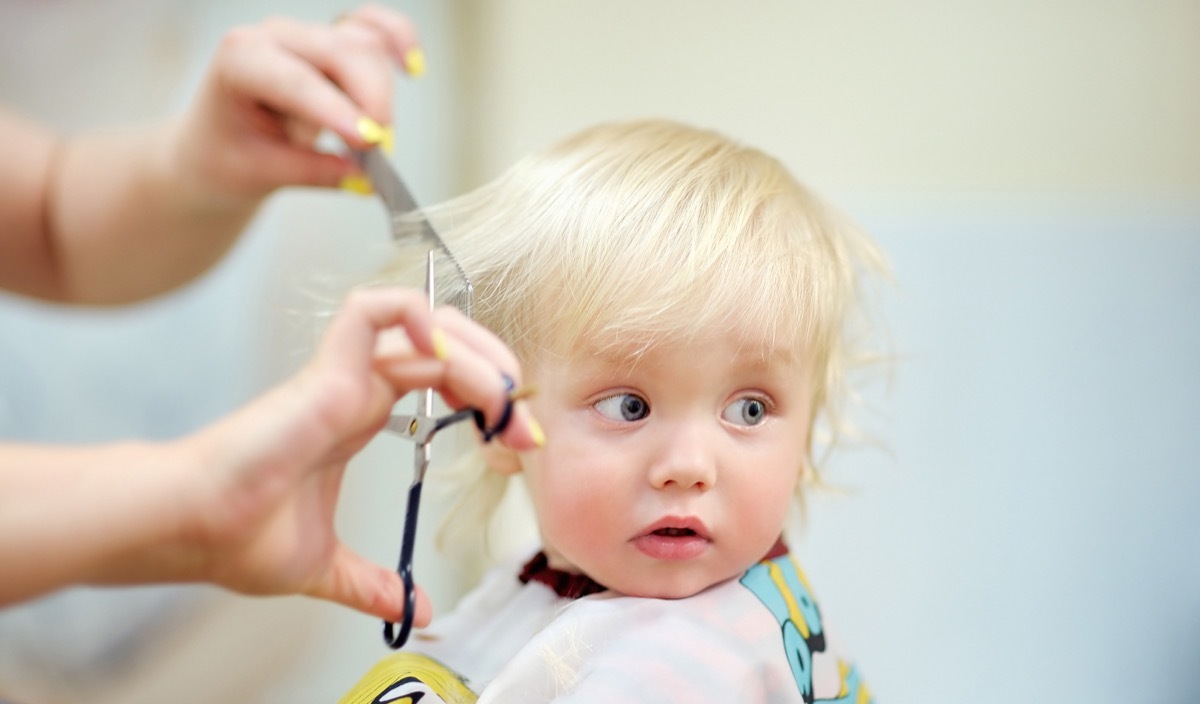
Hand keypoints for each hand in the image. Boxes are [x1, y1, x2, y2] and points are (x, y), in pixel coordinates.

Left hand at [173, 4, 422, 202]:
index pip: (295, 80)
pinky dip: (397, 39)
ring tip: (372, 141)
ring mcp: (307, 35)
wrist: (218, 144)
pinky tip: (412, 66)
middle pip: (340, 52)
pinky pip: (374, 28)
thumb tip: (365, 179)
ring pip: (363, 45)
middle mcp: (275, 37)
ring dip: (379, 92)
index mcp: (240, 60)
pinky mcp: (334, 42)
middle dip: (370, 100)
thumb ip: (312, 173)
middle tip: (381, 152)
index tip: (368, 142)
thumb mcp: (259, 173)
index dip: (336, 109)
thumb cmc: (227, 156)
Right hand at [179, 287, 541, 622]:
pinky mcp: (326, 372)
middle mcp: (357, 388)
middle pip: (445, 345)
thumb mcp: (327, 567)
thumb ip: (372, 583)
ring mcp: (343, 375)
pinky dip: (416, 315)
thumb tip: (414, 608)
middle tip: (524, 423)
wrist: (191, 530)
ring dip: (478, 354)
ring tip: (501, 400)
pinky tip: (446, 354)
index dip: (487, 397)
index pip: (441, 378)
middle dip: (497, 372)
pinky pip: (373, 311)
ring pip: (424, 326)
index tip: (517, 441)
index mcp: (360, 415)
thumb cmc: (237, 535)